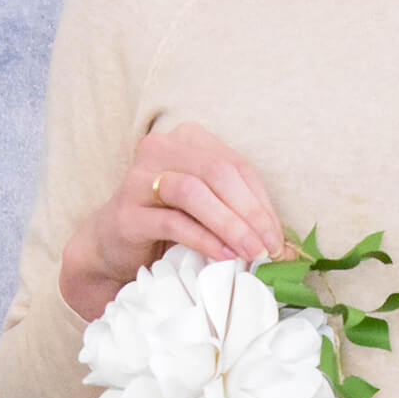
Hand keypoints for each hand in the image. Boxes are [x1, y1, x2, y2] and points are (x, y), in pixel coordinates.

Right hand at [59, 121, 298, 321]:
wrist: (114, 249)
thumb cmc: (168, 227)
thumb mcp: (209, 214)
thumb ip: (240, 216)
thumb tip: (285, 246)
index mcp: (188, 140)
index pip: (236, 166)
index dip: (262, 203)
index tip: (278, 239)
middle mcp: (161, 149)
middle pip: (218, 173)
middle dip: (249, 214)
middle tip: (268, 249)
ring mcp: (139, 178)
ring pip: (194, 192)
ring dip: (229, 225)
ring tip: (250, 254)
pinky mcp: (127, 212)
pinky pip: (172, 221)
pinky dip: (204, 240)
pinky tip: (223, 257)